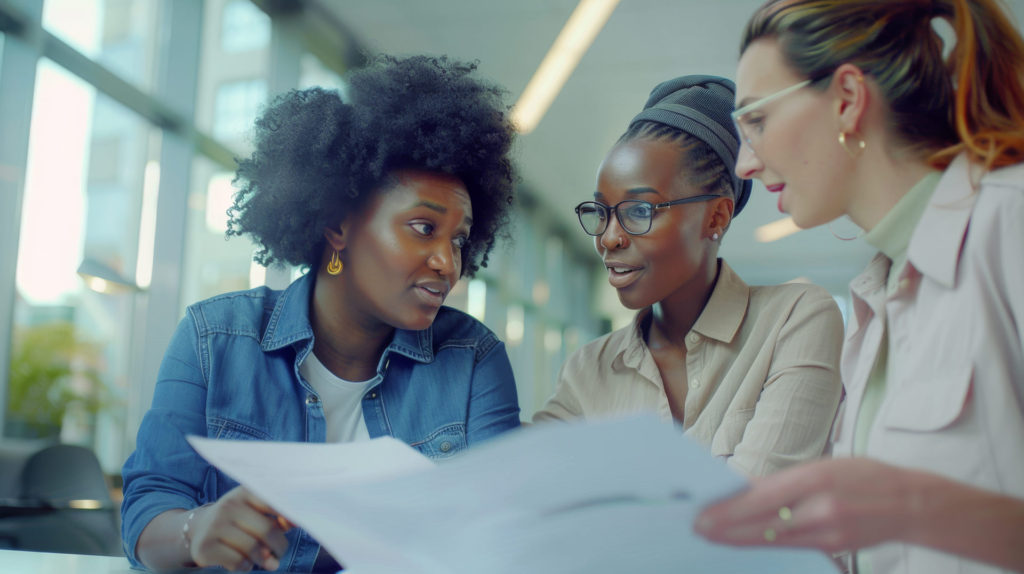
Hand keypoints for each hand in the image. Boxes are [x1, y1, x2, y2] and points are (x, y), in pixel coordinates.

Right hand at [187, 486, 292, 570]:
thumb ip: (278, 516)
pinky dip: (246, 567)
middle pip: (267, 530)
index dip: (290, 515)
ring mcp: (214, 525)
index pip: (274, 502)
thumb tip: (295, 523)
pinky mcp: (205, 547)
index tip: (297, 525)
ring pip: (253, 549)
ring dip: (264, 560)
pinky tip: (244, 562)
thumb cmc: (239, 522)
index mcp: (245, 492)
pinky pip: (238, 562)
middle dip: (279, 547)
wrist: (199, 530)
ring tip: (264, 560)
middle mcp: (229, 505)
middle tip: (279, 554)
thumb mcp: (256, 512)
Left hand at [694, 458, 918, 552]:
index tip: (703, 514)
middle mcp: (820, 508)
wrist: (911, 503)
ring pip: (773, 540)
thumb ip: (784, 482)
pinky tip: (746, 544)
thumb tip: (743, 491)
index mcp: (815, 478)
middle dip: (726, 529)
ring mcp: (828, 532)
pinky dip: (765, 545)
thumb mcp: (822, 466)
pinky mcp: (833, 548)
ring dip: (740, 539)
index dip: (729, 510)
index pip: (761, 498)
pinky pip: (790, 548)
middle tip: (698, 529)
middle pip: (762, 524)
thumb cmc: (863, 477)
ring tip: (713, 538)